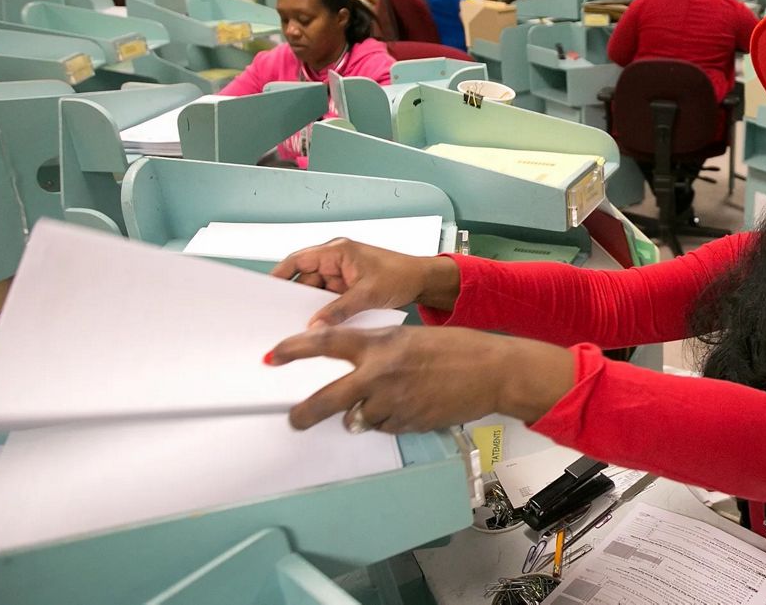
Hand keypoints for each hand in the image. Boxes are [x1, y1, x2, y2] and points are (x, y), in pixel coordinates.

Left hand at [266, 326, 575, 431]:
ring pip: (358, 418)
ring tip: (385, 401)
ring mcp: (393, 402)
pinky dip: (387, 420)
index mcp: (380, 344)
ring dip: (362, 414)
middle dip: (305, 413)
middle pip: (328, 399)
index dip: (295, 350)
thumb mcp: (410, 337)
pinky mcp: (407, 424)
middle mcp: (380, 374)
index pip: (326, 344)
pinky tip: (408, 405)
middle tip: (294, 419)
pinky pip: (383, 427)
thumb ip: (378, 352)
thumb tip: (353, 372)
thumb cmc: (456, 348)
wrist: (492, 371)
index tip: (273, 356)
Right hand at [270, 239, 460, 327]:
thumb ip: (340, 310)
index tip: (265, 290)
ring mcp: (341, 276)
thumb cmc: (402, 274)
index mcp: (337, 251)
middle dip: (295, 298)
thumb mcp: (368, 294)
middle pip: (304, 280)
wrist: (424, 281)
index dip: (280, 274)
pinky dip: (324, 313)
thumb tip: (315, 326)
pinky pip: (328, 301)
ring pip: (315, 294)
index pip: (299, 260)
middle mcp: (335, 261)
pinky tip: (320, 326)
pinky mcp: (347, 290)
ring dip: (311, 308)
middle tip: (280, 316)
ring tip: (300, 325)